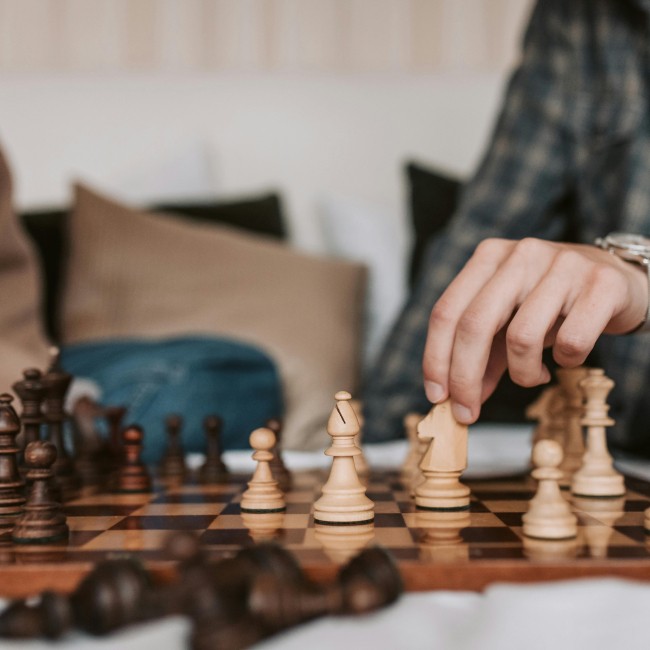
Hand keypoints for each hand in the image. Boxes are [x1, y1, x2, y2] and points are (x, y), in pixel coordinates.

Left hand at [422, 238, 647, 423]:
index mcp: (489, 257)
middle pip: (474, 325)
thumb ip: (484, 356)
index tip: (437, 396)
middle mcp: (521, 254)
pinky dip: (565, 362)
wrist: (621, 281)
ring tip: (534, 376)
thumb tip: (459, 399)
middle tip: (468, 412)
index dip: (435, 358)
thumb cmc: (555, 305)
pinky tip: (567, 358)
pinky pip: (571, 341)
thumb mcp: (510, 323)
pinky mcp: (601, 283)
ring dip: (522, 373)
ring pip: (521, 337)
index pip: (446, 311)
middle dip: (464, 377)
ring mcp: (562, 264)